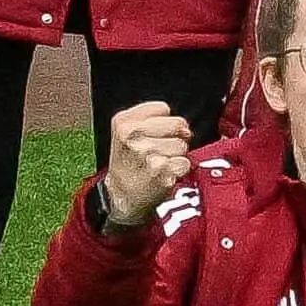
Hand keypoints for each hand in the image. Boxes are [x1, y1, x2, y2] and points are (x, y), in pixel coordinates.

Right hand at [91, 101, 194, 225]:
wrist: (120, 196)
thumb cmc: (128, 163)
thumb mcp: (126, 132)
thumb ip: (151, 118)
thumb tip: (184, 126)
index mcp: (123, 121)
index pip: (163, 108)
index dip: (164, 122)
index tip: (153, 135)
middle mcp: (132, 135)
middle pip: (178, 124)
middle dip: (176, 137)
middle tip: (159, 152)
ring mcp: (146, 152)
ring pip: (182, 145)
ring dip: (176, 156)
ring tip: (158, 164)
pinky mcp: (160, 170)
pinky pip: (185, 163)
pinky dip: (179, 170)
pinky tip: (163, 175)